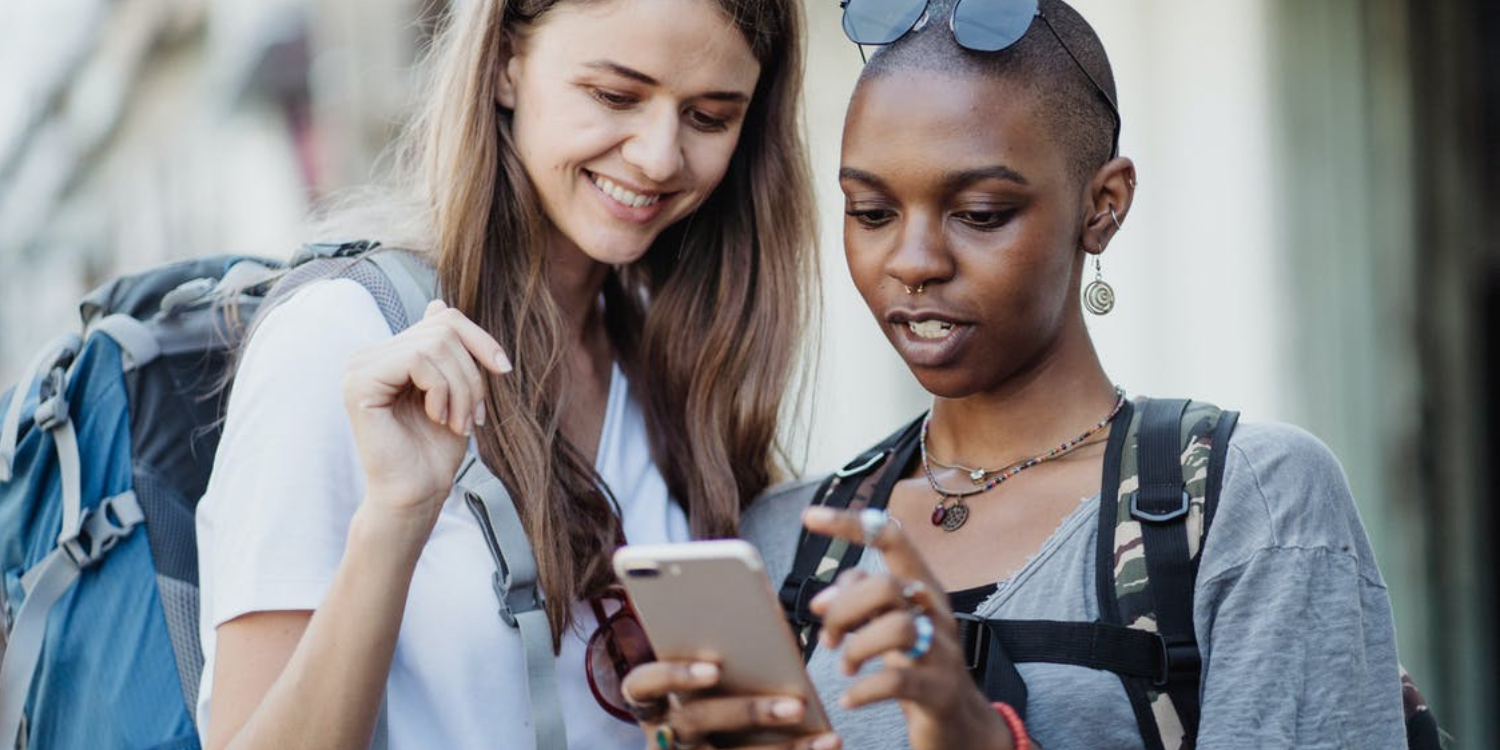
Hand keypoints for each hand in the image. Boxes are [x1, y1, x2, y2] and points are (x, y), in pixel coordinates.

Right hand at [342, 300, 510, 523]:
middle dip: (472, 374)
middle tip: (473, 416)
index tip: (503, 370)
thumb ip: (446, 350)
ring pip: (435, 345)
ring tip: (459, 422)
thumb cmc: (436, 448)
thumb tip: (438, 303)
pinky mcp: (358, 383)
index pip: (443, 318)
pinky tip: (437, 417)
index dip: (481, 339)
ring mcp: (359, 367)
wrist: (417, 492)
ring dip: (462, 388)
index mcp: (390, 354)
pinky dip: (441, 390)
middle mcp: (369, 355)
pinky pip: (417, 361)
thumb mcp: (456, 389)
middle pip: (444, 329)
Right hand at [619, 660, 839, 749]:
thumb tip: (760, 613)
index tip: (715, 668)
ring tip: (826, 736)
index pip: (642, 685)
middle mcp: (664, 735)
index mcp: (653, 700)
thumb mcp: (704, 673)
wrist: (706, 742)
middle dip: (750, 712)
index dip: (675, 675)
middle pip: (699, 723)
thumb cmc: (709, 691)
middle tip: (795, 705)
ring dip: (784, 748)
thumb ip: (718, 652)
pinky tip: (827, 745)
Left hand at [801, 506, 1016, 749]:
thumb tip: (821, 599)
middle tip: (830, 639)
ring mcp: (942, 651)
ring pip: (897, 628)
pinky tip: (849, 697)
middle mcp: (936, 611)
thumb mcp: (889, 623)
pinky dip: (863, 689)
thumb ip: (859, 601)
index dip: (851, 524)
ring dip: (856, 649)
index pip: (891, 539)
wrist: (959, 721)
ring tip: (846, 667)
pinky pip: (897, 681)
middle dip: (844, 611)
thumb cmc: (917, 664)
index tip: (810, 517)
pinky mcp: (939, 690)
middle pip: (885, 586)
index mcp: (921, 586)